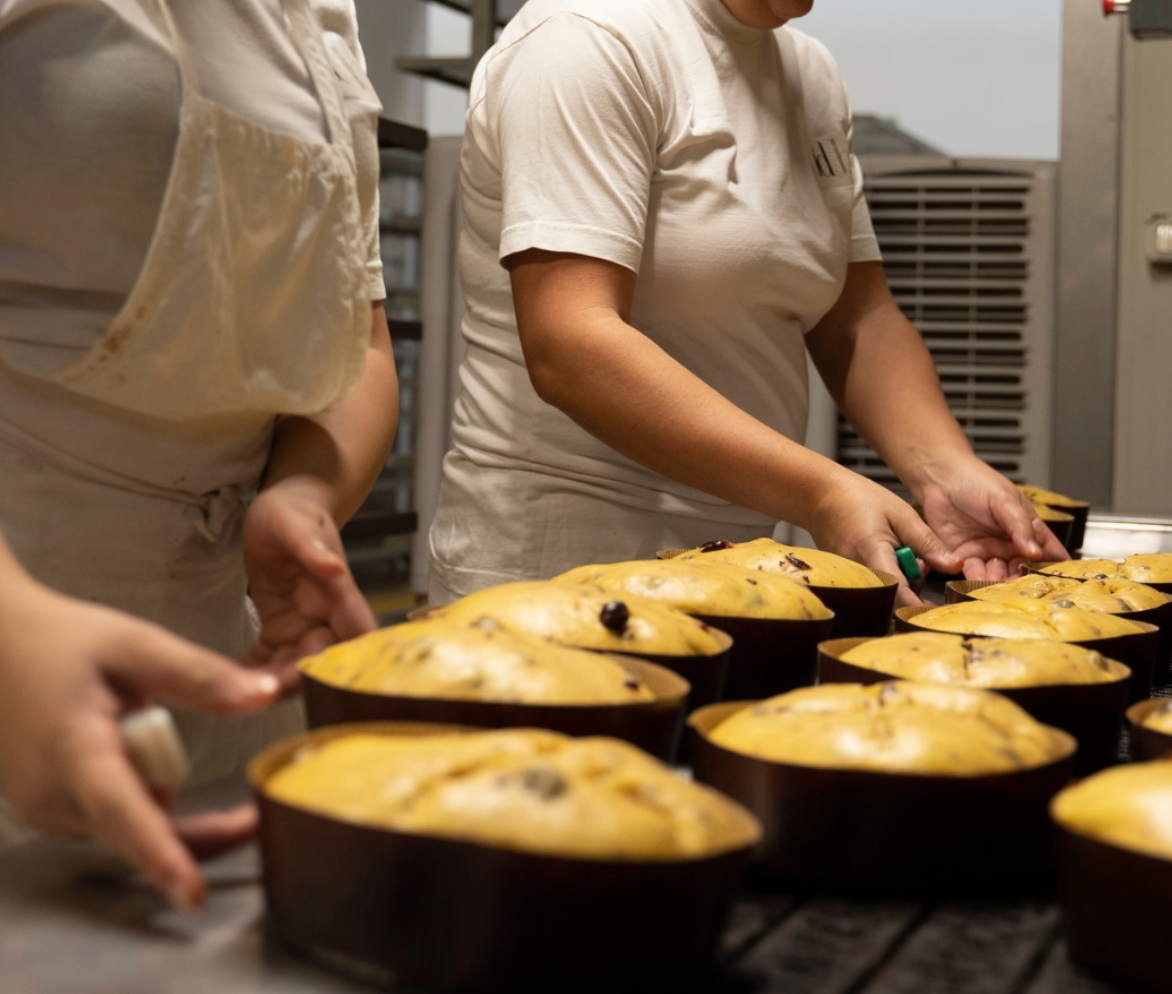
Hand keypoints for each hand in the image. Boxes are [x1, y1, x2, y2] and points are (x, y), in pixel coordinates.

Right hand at [0, 570, 279, 910]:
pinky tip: (144, 748)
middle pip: (140, 833)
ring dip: (168, 807)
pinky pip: (113, 818)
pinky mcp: (52, 808)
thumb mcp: (134, 645)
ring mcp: (48, 809)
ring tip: (188, 762)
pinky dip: (142, 799)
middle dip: (200, 833)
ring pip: (129, 828)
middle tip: (255, 819)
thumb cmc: (60, 640)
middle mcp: (54, 796)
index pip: (123, 813)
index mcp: (74, 753)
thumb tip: (266, 694)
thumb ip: (199, 674)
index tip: (191, 893)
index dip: (161, 854)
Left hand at [241, 482, 375, 677]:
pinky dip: (252, 673)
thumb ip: (311, 546)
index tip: (318, 681)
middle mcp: (326, 615)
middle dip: (297, 681)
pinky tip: (227, 681)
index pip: (354, 633)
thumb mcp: (294, 523)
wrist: (283, 509)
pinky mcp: (281, 629)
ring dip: (271, 683)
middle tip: (259, 695)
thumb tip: (333, 568)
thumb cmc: (294, 510)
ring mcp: (303, 625)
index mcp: (337, 591)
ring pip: (295, 666)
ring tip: (235, 696)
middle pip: (322, 659)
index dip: (344, 662)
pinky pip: (269, 660)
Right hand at [807, 470, 961, 606]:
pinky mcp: (846, 580)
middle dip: (913, 588)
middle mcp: (857, 574)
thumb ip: (927, 543)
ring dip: (900, 582)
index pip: (900, 596)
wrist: (820, 496)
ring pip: (884, 595)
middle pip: (893, 600)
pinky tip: (884, 557)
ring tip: (899, 554)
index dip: (921, 607)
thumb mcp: (901, 514)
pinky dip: (886, 578)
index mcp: (872, 555)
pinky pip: (872, 588)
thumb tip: (953, 566)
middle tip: (920, 562)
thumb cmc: (859, 499)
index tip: (940, 608)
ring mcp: (848, 579)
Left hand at [918, 457, 1067, 581]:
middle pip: (1023, 569)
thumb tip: (1036, 552)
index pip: (1047, 551)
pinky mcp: (964, 556)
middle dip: (1024, 581)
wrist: (940, 479)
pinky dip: (978, 581)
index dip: (1054, 567)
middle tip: (1025, 591)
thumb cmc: (976, 482)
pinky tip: (982, 584)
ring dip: (1001, 583)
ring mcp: (987, 551)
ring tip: (1002, 589)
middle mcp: (1008, 544)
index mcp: (1026, 528)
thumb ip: (1020, 526)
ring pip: (999, 575)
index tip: (1059, 582)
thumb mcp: (1005, 500)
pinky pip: (974, 573)